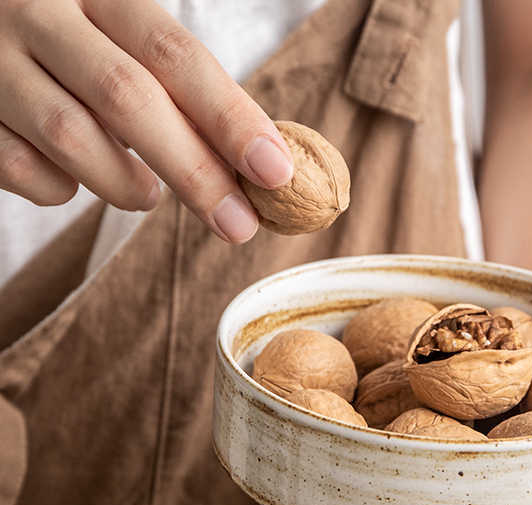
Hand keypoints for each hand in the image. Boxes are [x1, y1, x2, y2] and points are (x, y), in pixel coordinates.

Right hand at [0, 0, 292, 242]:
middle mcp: (39, 12)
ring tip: (147, 195)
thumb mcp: (121, 39)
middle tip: (239, 225)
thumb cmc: (71, 44)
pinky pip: (25, 171)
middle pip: (129, 98)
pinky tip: (73, 177)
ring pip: (72, 139)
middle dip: (196, 172)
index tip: (276, 172)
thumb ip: (179, 88)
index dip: (229, 117)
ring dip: (125, 185)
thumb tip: (258, 163)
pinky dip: (62, 189)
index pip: (174, 55)